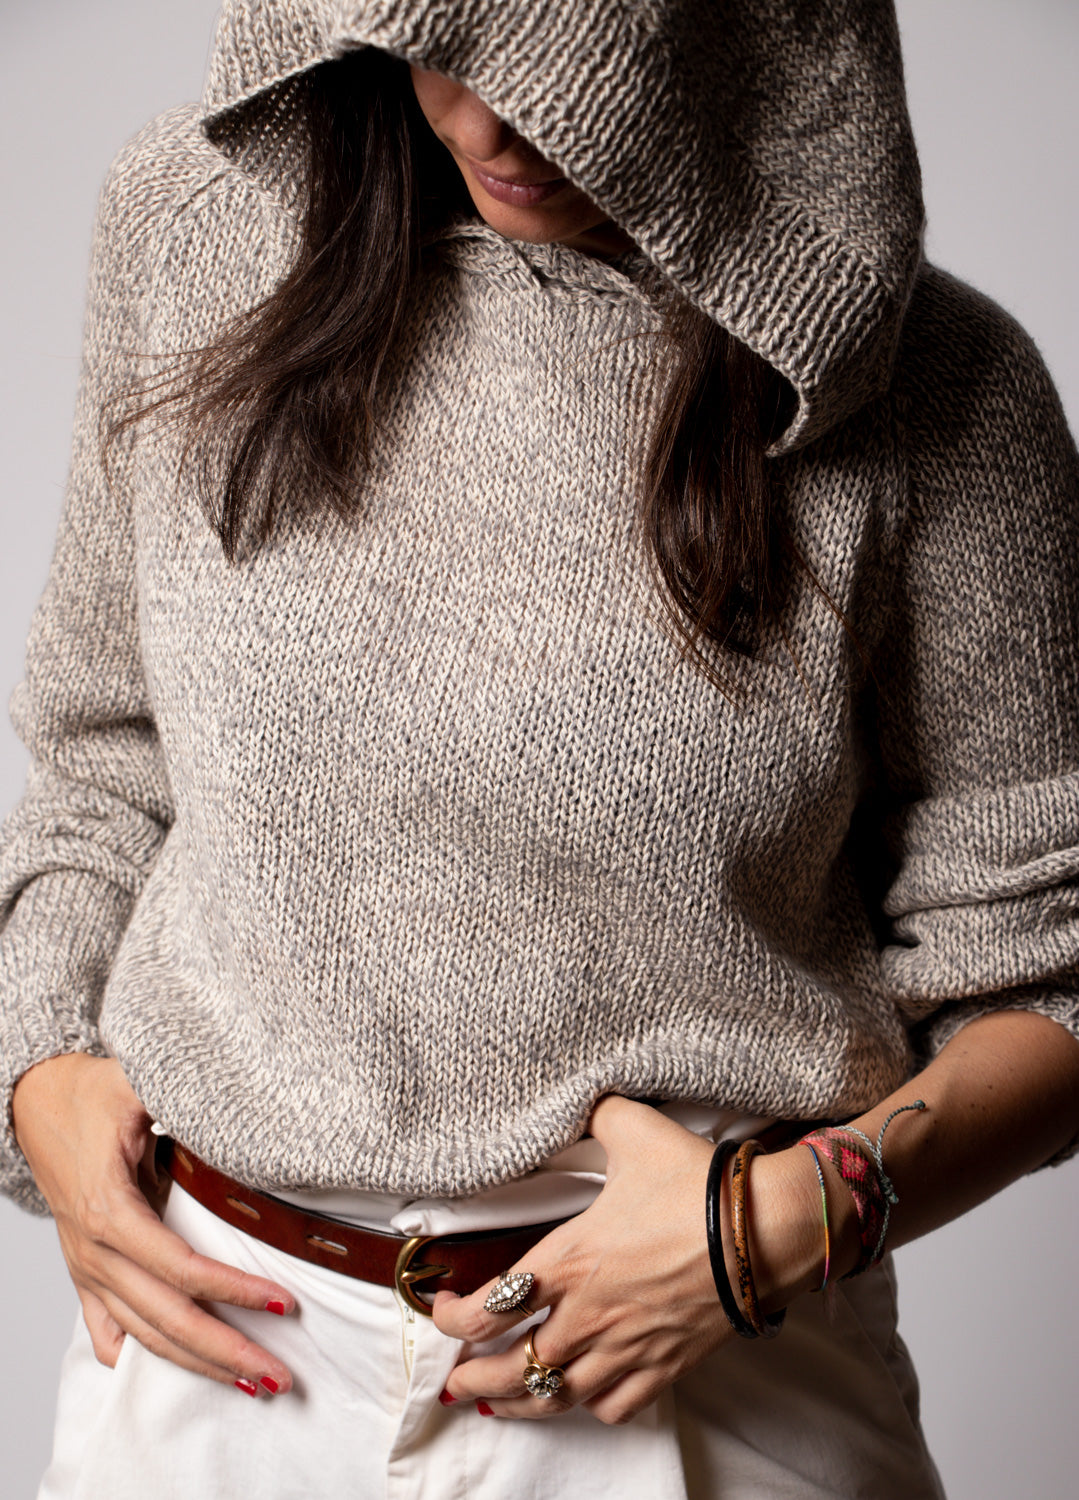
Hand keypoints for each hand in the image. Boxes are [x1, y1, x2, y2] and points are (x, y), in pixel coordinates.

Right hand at [12, 1053, 295, 1396]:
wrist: (37, 1102)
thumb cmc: (93, 1093)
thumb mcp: (138, 1085)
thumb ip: (183, 1097)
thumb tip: (240, 1105)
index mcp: (110, 1210)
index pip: (180, 1268)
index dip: (232, 1290)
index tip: (283, 1302)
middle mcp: (95, 1252)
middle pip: (166, 1319)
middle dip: (226, 1351)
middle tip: (279, 1376)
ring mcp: (87, 1269)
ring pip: (143, 1336)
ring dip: (197, 1364)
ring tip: (249, 1382)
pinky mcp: (85, 1274)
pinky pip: (108, 1331)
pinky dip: (140, 1358)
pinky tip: (175, 1375)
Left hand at [432, 1097, 822, 1424]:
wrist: (764, 1229)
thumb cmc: (696, 1184)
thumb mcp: (634, 1129)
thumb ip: (596, 1113)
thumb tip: (580, 1095)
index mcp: (569, 1260)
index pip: (487, 1309)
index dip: (450, 1319)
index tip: (441, 1309)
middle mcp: (589, 1314)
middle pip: (514, 1368)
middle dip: (473, 1380)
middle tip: (452, 1386)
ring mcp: (628, 1345)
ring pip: (560, 1398)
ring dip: (524, 1403)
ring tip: (502, 1404)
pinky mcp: (666, 1364)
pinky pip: (617, 1405)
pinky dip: (592, 1406)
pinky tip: (583, 1394)